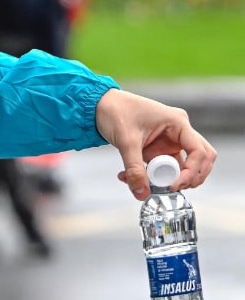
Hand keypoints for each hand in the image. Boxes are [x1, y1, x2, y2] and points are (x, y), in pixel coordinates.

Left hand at [94, 88, 216, 199]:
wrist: (99, 106)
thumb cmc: (115, 112)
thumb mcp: (126, 142)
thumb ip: (134, 169)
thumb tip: (142, 193)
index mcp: (177, 122)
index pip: (199, 151)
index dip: (192, 171)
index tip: (174, 185)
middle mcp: (178, 131)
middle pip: (201, 158)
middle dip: (191, 177)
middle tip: (174, 188)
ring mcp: (170, 140)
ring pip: (182, 165)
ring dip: (167, 179)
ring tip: (146, 184)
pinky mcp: (160, 147)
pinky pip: (164, 167)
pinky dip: (153, 176)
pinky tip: (130, 178)